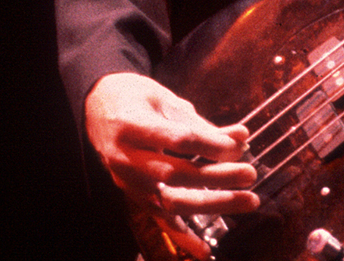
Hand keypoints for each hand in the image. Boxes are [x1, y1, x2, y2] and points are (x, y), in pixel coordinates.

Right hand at [84, 71, 259, 247]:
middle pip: (176, 174)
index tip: (238, 145)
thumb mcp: (163, 99)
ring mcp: (129, 181)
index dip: (211, 144)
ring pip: (171, 201)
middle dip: (218, 176)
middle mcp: (126, 158)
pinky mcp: (134, 196)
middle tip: (249, 174)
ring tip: (247, 200)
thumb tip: (240, 137)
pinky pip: (159, 220)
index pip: (177, 139)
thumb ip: (199, 122)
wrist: (94, 109)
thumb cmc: (133, 98)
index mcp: (132, 125)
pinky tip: (205, 251)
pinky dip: (183, 237)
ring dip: (213, 204)